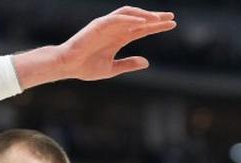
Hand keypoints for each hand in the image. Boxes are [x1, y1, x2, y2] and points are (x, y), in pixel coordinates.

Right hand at [16, 7, 175, 87]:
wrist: (68, 66)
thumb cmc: (86, 67)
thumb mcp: (112, 68)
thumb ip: (129, 64)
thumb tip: (147, 63)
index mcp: (119, 38)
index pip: (142, 30)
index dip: (157, 27)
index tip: (172, 25)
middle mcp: (115, 29)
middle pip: (140, 20)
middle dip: (156, 18)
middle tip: (172, 18)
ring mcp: (107, 25)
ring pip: (130, 15)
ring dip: (144, 15)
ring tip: (158, 18)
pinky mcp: (99, 25)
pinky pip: (117, 19)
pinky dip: (130, 18)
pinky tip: (142, 21)